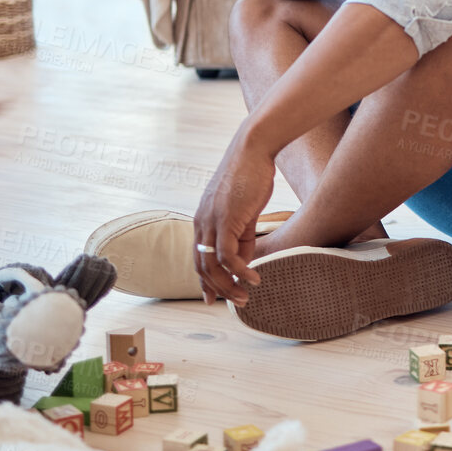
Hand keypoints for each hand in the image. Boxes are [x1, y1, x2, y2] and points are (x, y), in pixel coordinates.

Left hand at [192, 136, 276, 304]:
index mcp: (203, 220)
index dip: (205, 280)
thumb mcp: (244, 210)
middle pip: (201, 267)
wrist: (253, 149)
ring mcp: (211, 222)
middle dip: (217, 289)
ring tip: (245, 296)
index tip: (214, 296)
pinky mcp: (226, 220)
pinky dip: (239, 271)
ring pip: (212, 266)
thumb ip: (242, 234)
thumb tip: (244, 258)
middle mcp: (202, 223)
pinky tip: (253, 277)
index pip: (198, 257)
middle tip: (236, 301)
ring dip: (228, 286)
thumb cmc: (251, 175)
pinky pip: (227, 256)